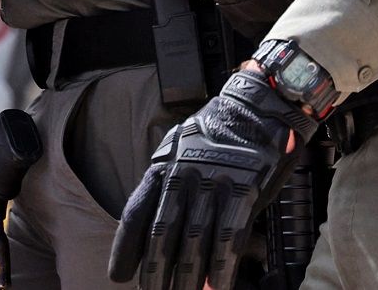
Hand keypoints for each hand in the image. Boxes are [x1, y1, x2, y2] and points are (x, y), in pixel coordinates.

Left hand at [107, 67, 319, 288]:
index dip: (125, 249)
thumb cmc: (218, 134)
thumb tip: (159, 236)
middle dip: (156, 272)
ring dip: (187, 276)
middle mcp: (182, 175)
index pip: (136, 213)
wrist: (258, 106)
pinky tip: (216, 287)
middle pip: (162, 233)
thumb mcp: (181, 151)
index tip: (119, 276)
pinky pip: (228, 235)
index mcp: (163, 166)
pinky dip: (221, 266)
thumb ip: (169, 189)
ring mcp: (212, 182)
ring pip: (193, 240)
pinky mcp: (242, 189)